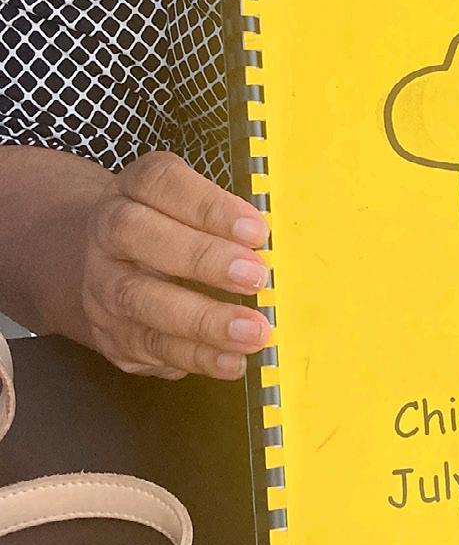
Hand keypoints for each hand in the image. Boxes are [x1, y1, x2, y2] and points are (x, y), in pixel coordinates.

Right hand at [78, 151, 270, 379]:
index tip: (257, 230)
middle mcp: (107, 233)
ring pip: (140, 300)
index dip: (209, 206)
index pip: (161, 184)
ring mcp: (101, 285)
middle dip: (203, 258)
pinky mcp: (109, 334)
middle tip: (256, 277)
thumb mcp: (190, 202)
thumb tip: (272, 244)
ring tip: (253, 332)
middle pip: (139, 236)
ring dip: (203, 321)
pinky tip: (232, 360)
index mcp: (134, 187)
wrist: (107, 259)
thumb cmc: (171, 224)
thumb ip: (224, 215)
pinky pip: (148, 348)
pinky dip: (195, 357)